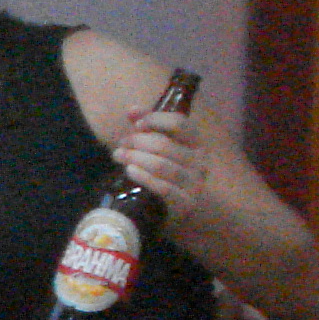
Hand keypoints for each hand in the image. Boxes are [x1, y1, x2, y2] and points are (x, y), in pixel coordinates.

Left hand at [111, 104, 211, 224]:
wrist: (169, 209)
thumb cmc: (162, 172)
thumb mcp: (156, 147)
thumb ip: (146, 128)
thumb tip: (132, 110)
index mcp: (195, 143)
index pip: (180, 123)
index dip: (155, 119)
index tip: (136, 123)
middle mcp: (200, 162)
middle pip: (165, 144)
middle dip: (138, 141)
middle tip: (121, 144)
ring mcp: (194, 184)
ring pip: (162, 165)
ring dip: (136, 157)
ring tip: (118, 155)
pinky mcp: (186, 203)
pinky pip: (164, 188)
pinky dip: (144, 177)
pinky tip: (130, 170)